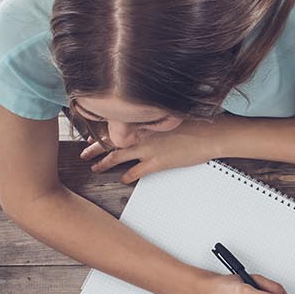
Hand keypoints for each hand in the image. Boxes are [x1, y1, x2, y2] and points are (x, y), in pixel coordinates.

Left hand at [81, 116, 231, 182]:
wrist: (210, 133)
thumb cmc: (195, 123)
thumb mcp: (170, 114)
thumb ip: (153, 116)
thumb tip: (146, 117)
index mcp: (144, 120)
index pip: (116, 124)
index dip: (102, 130)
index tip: (93, 133)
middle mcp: (142, 133)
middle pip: (111, 140)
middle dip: (95, 147)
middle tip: (84, 153)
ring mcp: (148, 148)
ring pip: (118, 156)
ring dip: (104, 163)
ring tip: (95, 168)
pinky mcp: (158, 162)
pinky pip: (137, 171)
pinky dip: (128, 176)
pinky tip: (123, 179)